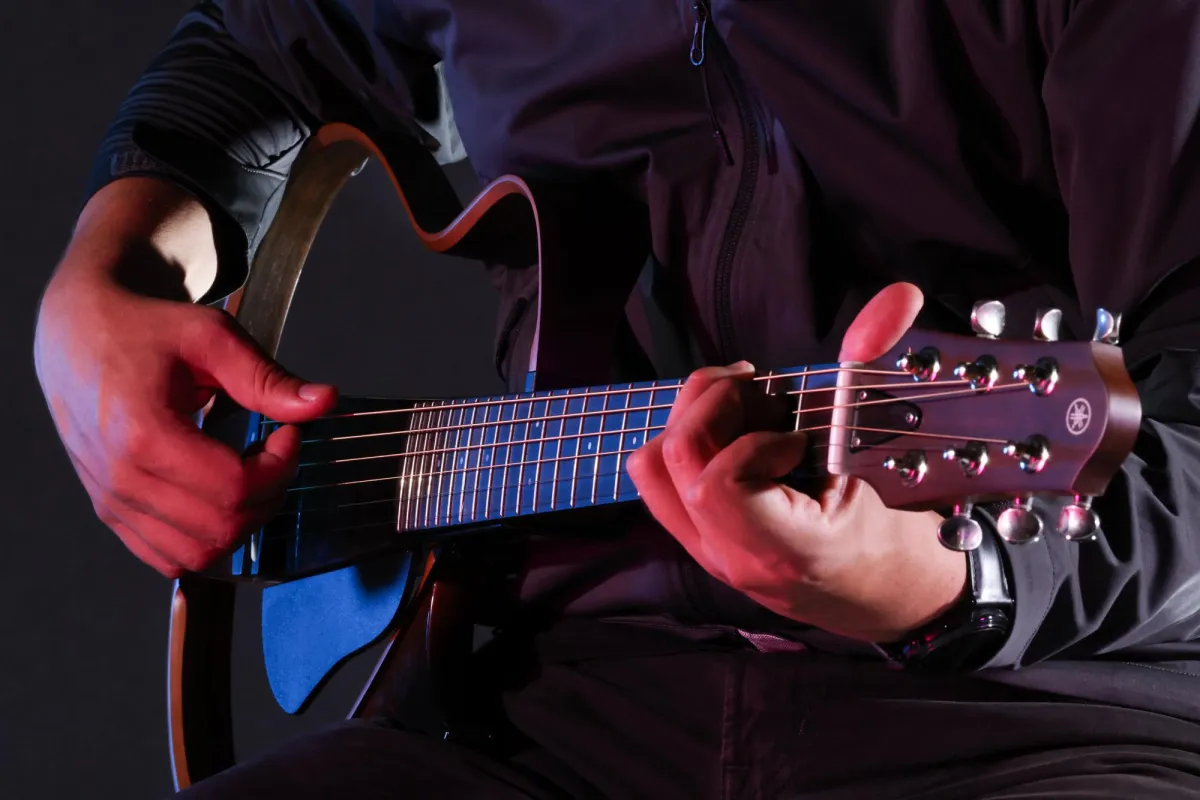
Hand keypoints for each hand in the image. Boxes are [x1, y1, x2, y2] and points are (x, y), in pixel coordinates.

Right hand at [34, 270, 336, 577]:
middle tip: (274, 454)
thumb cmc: (141, 330)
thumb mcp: (211, 337)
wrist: (75, 333)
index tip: (287, 433)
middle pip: (223, 527)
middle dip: (269, 495)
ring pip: (199, 554)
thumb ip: (267, 378)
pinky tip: (220, 495)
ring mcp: (111, 501)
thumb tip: (324, 401)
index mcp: (143, 434)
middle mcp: (121, 479)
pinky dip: (208, 538)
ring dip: (242, 521)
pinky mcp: (109, 512)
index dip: (280, 467)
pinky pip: (169, 557)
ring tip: (248, 472)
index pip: (235, 488)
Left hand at [626, 283, 966, 641]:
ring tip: (742, 410)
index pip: (716, 486)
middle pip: (671, 460)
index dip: (749, 441)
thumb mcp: (896, 464)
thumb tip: (898, 294)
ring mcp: (706, 550)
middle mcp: (730, 555)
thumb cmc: (893, 538)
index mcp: (783, 552)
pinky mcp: (696, 538)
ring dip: (691, 418)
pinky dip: (687, 439)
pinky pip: (658, 479)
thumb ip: (878, 371)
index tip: (795, 436)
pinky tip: (732, 434)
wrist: (886, 599)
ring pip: (651, 466)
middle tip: (760, 395)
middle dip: (711, 405)